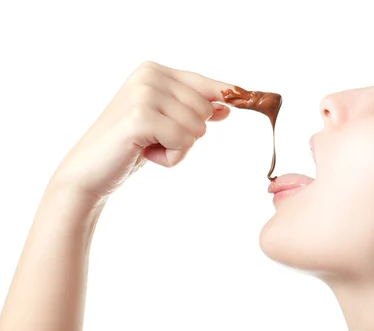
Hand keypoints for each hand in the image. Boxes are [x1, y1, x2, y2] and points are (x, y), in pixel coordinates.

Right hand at [51, 61, 233, 200]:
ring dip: (178, 148)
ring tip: (147, 145)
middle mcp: (149, 75)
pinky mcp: (141, 117)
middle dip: (188, 134)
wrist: (89, 170)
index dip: (224, 97)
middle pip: (206, 110)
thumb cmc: (129, 146)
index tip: (238, 100)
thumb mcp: (165, 123)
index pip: (206, 84)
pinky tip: (144, 153)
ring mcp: (144, 94)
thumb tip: (226, 106)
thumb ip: (192, 110)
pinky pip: (183, 142)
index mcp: (154, 71)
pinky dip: (170, 158)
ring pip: (197, 128)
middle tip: (154, 139)